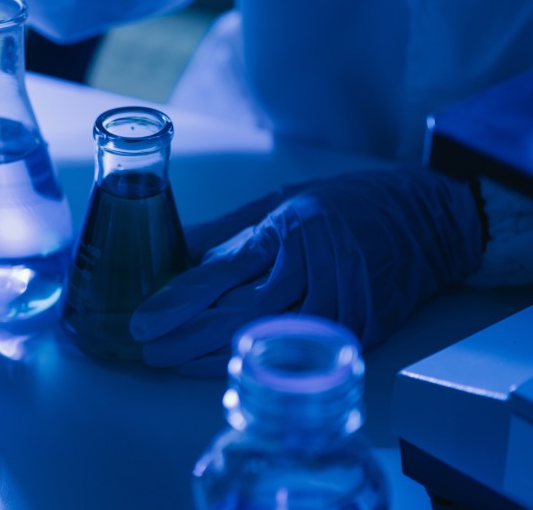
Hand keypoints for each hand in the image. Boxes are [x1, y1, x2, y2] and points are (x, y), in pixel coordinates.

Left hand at [129, 168, 483, 375]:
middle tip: (150, 351)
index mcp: (289, 225)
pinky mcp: (366, 324)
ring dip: (221, 356)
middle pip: (243, 312)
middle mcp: (316, 261)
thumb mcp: (278, 202)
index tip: (143, 323)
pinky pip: (307, 351)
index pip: (224, 270)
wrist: (428, 217)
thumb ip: (227, 232)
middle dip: (189, 337)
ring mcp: (345, 296)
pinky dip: (267, 364)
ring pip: (274, 338)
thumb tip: (171, 247)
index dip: (179, 301)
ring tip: (177, 363)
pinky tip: (234, 369)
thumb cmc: (341, 204)